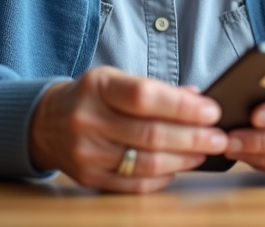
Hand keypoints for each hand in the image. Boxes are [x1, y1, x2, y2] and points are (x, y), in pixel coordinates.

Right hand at [29, 66, 227, 192]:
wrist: (45, 123)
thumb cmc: (92, 98)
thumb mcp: (116, 80)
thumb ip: (156, 89)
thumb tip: (198, 100)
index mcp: (98, 87)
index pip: (144, 96)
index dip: (182, 106)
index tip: (212, 111)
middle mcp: (89, 119)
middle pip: (151, 134)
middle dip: (193, 137)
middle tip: (219, 137)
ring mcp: (87, 152)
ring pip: (146, 162)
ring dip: (183, 159)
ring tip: (204, 152)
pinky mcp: (88, 178)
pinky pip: (134, 183)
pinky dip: (162, 177)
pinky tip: (178, 167)